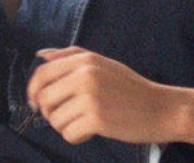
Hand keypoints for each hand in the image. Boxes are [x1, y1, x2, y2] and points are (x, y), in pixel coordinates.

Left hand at [26, 47, 176, 145]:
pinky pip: (69, 133)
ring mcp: (90, 96)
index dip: (32, 91)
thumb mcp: (102, 63)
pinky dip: (77, 137)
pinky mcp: (96, 118)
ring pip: (55, 120)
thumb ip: (71, 56)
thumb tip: (40, 55)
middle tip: (67, 118)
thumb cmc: (131, 88)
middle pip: (44, 99)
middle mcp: (84, 74)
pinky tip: (92, 132)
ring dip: (66, 127)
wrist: (161, 108)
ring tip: (85, 123)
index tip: (35, 104)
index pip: (42, 73)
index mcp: (84, 59)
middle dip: (50, 113)